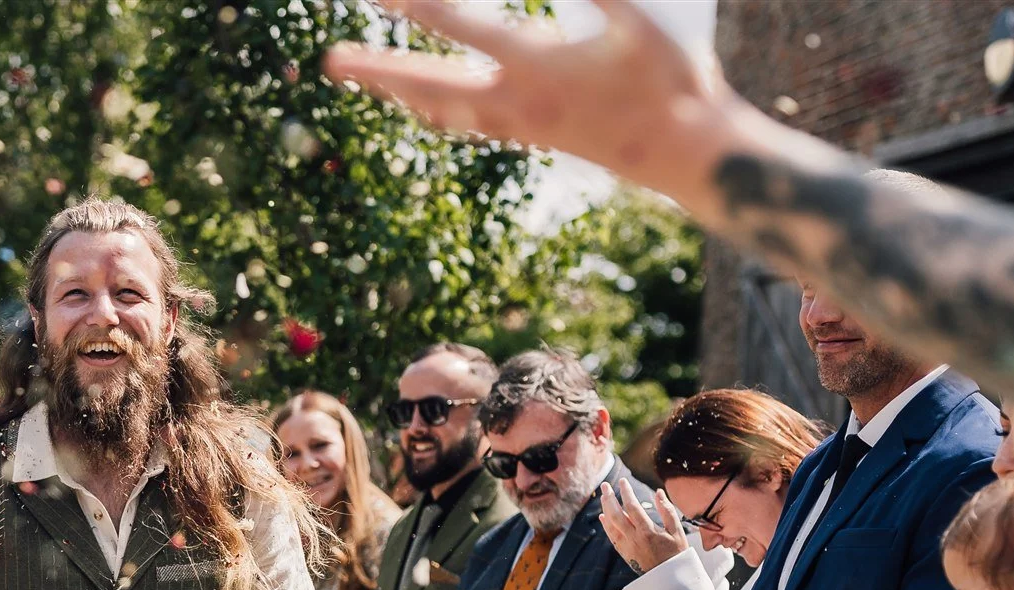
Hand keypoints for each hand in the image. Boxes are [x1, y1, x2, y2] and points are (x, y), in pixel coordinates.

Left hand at [321, 1, 728, 201]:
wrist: (683, 151)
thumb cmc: (671, 79)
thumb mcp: (643, 22)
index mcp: (537, 67)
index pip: (462, 27)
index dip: (418, 4)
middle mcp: (515, 101)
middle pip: (429, 84)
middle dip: (378, 69)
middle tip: (329, 60)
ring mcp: (518, 124)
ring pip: (439, 109)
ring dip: (396, 91)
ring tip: (356, 77)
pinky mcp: (528, 135)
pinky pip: (464, 123)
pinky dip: (431, 110)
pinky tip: (414, 104)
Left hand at [598, 479, 689, 575]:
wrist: (669, 578)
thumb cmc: (676, 553)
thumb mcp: (677, 531)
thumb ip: (667, 510)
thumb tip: (658, 492)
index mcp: (648, 531)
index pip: (632, 507)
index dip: (626, 493)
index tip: (623, 481)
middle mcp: (634, 538)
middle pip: (616, 515)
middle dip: (609, 498)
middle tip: (605, 485)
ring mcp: (627, 546)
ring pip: (611, 525)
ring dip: (605, 509)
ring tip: (604, 496)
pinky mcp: (624, 553)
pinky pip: (611, 537)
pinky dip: (606, 525)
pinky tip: (603, 515)